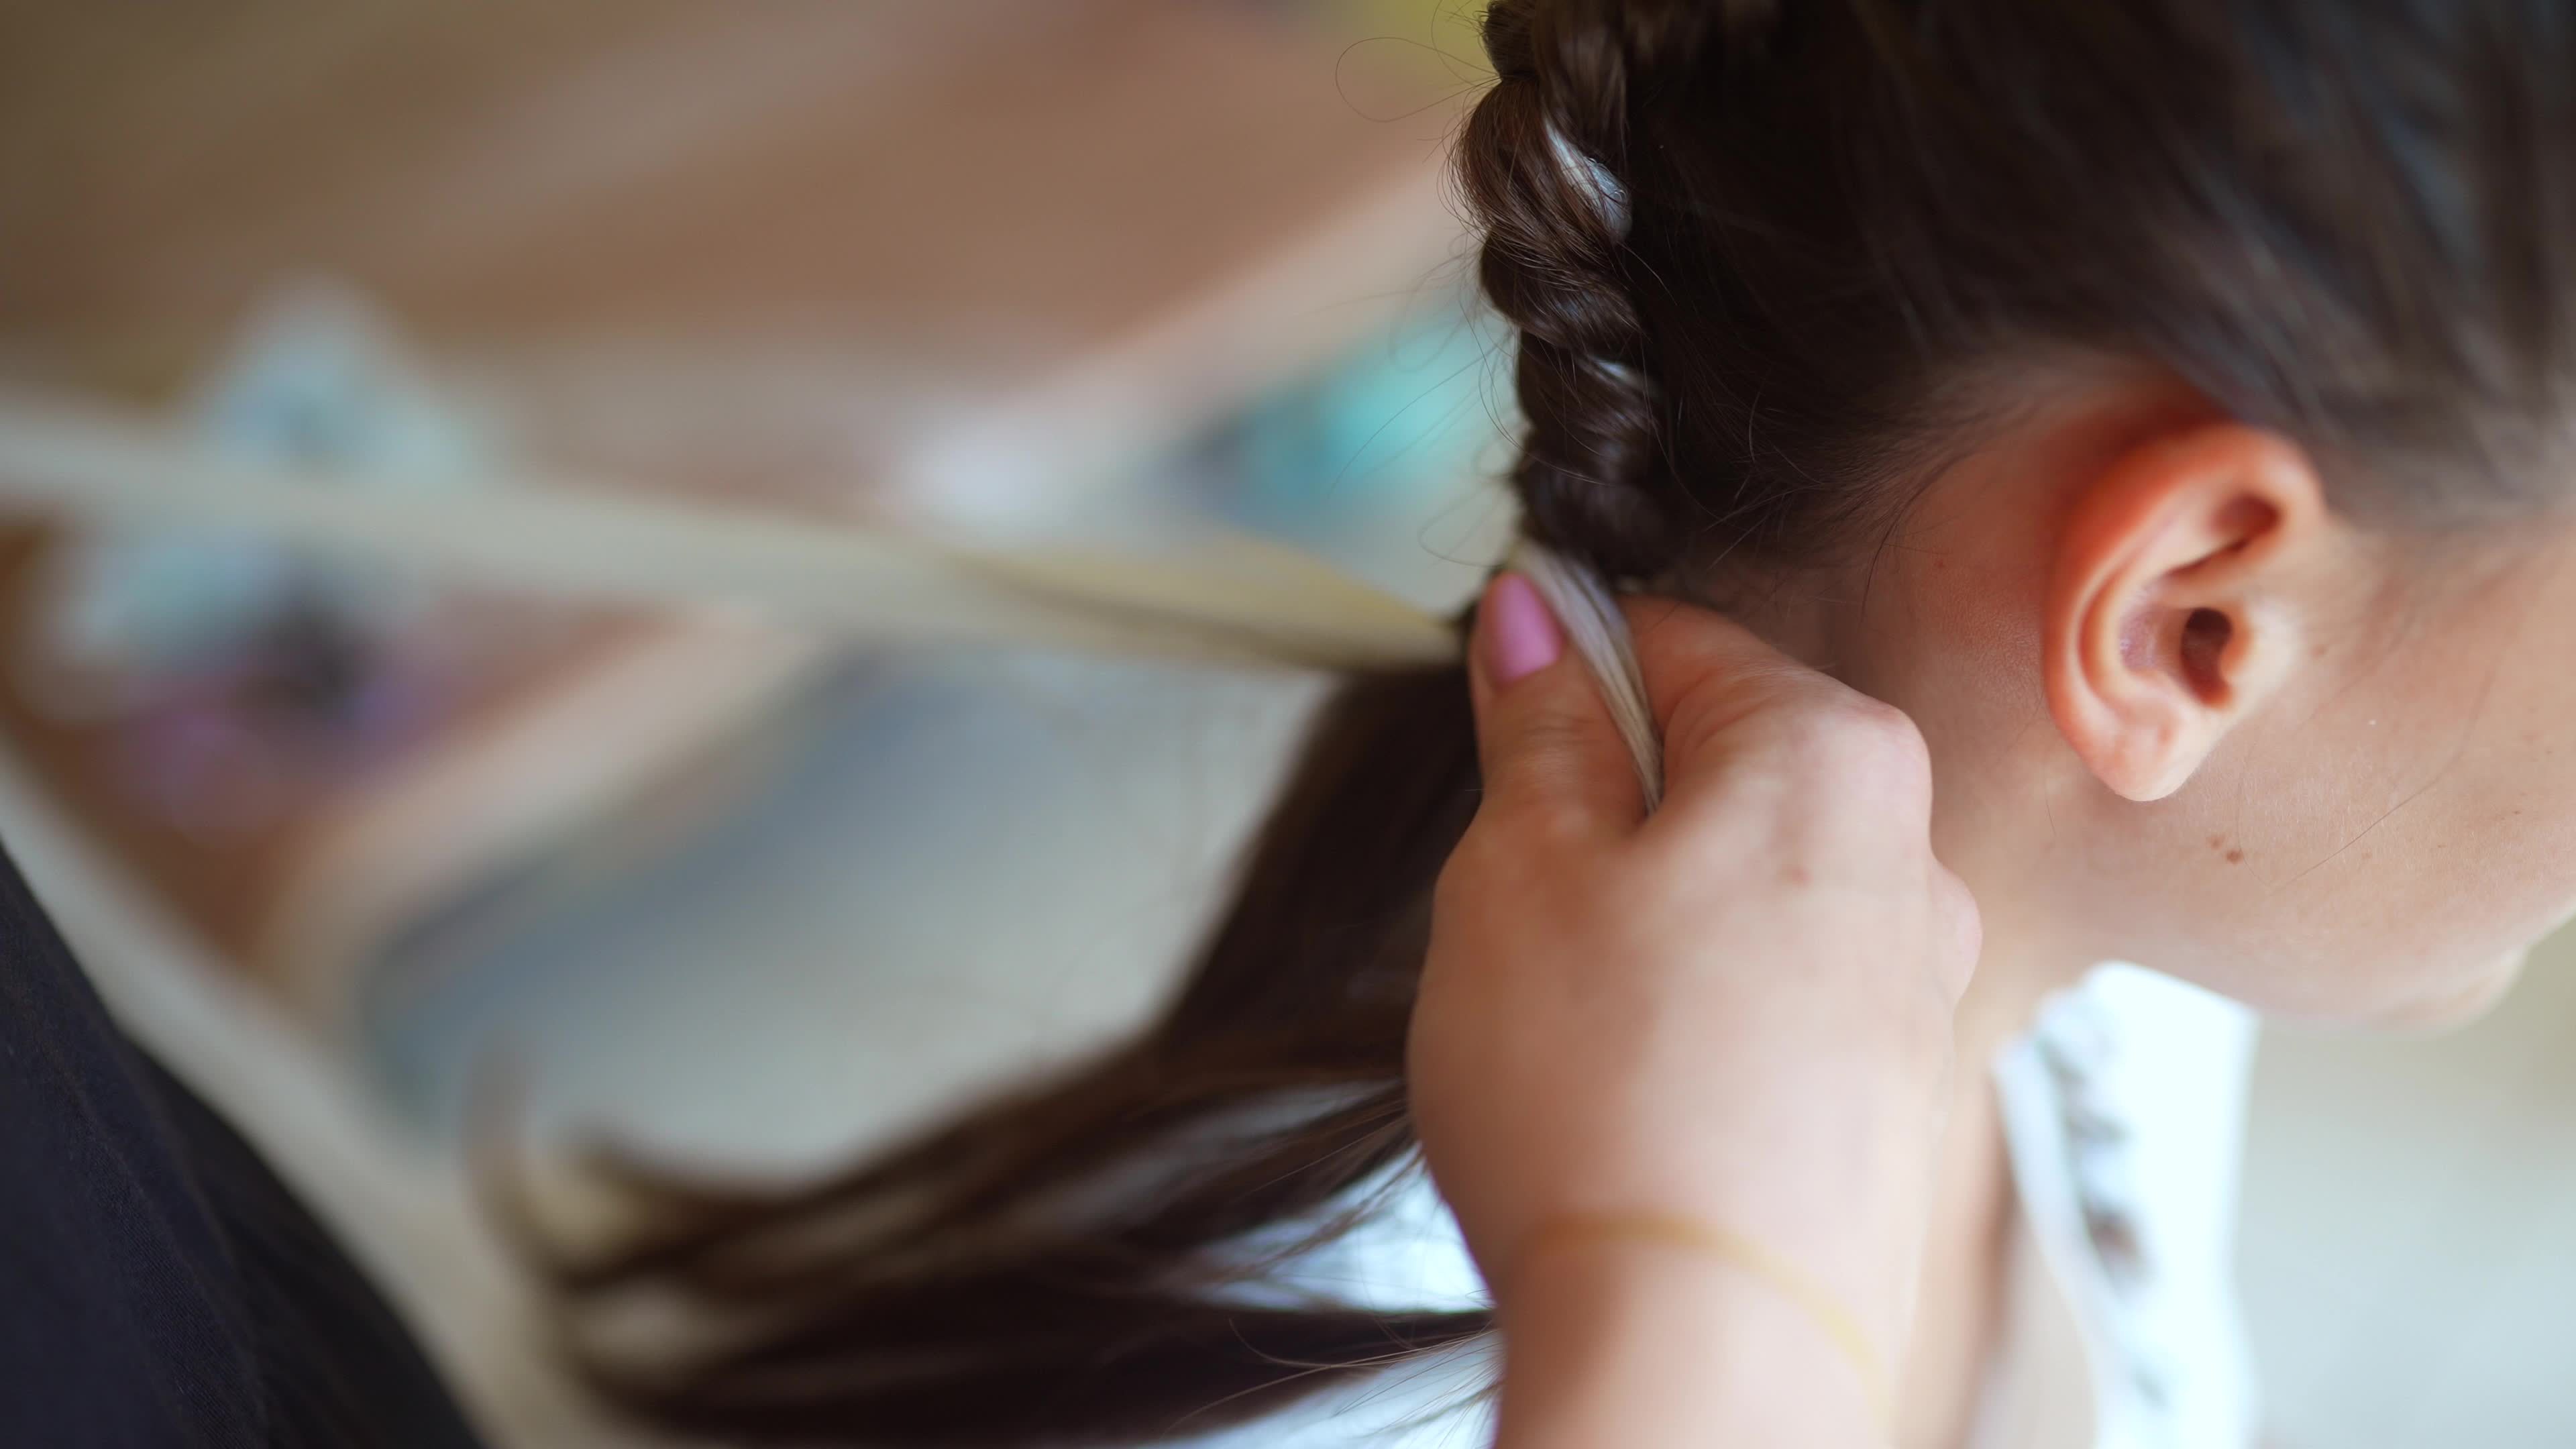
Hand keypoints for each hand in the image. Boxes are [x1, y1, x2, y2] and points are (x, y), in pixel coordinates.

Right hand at [1409, 572, 1980, 1443]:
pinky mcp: (1896, 1098)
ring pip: (1747, 887)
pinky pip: (1781, 997)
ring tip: (1571, 1018)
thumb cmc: (1604, 1100)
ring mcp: (1918, 986)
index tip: (1502, 727)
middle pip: (1722, 767)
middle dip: (1608, 814)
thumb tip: (1537, 619)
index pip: (1674, 640)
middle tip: (1519, 902)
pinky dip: (1701, 1014)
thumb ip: (1539, 724)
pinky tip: (1633, 1088)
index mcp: (1827, 755)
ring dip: (1650, 920)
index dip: (1563, 679)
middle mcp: (1910, 856)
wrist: (1701, 1352)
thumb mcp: (1519, 866)